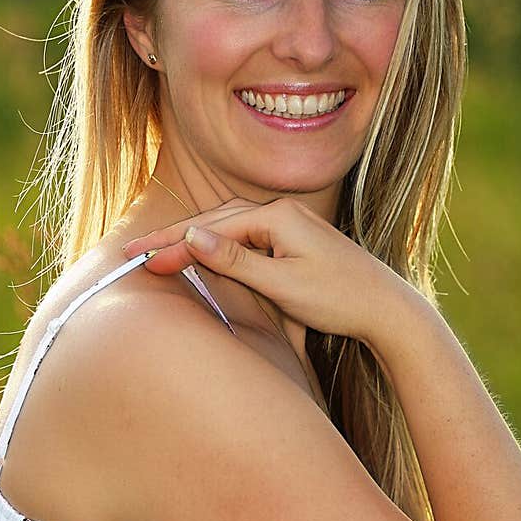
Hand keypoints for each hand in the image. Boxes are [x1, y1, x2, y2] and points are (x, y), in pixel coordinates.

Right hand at [121, 196, 388, 341]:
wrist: (386, 308)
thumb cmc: (338, 299)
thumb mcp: (282, 283)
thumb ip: (236, 260)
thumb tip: (194, 236)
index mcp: (277, 216)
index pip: (211, 228)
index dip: (172, 245)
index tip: (138, 258)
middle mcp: (282, 212)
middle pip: (215, 219)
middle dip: (174, 236)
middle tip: (134, 252)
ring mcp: (290, 224)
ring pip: (229, 226)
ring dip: (194, 238)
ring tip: (158, 251)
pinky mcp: (295, 240)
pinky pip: (245, 236)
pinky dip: (218, 243)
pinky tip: (203, 251)